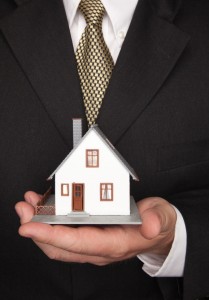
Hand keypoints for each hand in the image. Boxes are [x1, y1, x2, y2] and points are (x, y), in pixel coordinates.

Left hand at [15, 192, 175, 265]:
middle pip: (59, 247)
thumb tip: (149, 225)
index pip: (77, 243)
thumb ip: (155, 220)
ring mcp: (92, 245)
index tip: (29, 225)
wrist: (159, 233)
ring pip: (58, 243)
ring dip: (39, 226)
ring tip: (28, 205)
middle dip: (36, 230)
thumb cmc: (157, 224)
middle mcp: (99, 249)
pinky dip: (48, 223)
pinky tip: (42, 208)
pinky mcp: (89, 238)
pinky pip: (63, 236)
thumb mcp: (161, 217)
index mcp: (115, 244)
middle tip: (23, 209)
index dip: (50, 235)